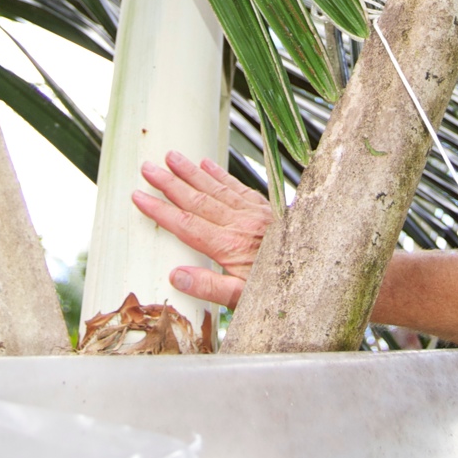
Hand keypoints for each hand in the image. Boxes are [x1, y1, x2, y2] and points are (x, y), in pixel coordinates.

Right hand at [132, 151, 271, 307]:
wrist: (318, 270)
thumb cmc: (278, 289)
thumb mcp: (243, 301)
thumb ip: (209, 287)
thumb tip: (175, 275)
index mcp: (229, 247)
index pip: (186, 225)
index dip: (160, 210)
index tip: (139, 197)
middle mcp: (239, 224)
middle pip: (197, 199)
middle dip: (170, 183)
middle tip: (147, 168)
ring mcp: (253, 213)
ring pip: (216, 187)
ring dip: (191, 171)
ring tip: (172, 156)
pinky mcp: (265, 208)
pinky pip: (237, 186)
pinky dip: (220, 174)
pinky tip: (206, 164)